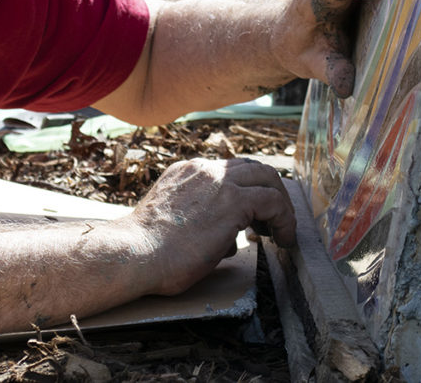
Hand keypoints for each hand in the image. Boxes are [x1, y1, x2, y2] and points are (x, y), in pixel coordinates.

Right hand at [125, 157, 295, 295]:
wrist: (136, 253)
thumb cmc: (148, 251)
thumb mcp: (176, 226)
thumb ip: (203, 223)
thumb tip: (230, 241)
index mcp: (186, 172)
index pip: (228, 171)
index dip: (246, 191)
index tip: (255, 217)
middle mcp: (204, 170)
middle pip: (252, 168)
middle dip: (270, 191)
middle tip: (275, 220)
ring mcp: (219, 181)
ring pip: (267, 178)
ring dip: (280, 204)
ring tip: (283, 231)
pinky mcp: (234, 201)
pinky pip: (273, 201)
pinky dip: (285, 219)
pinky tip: (284, 240)